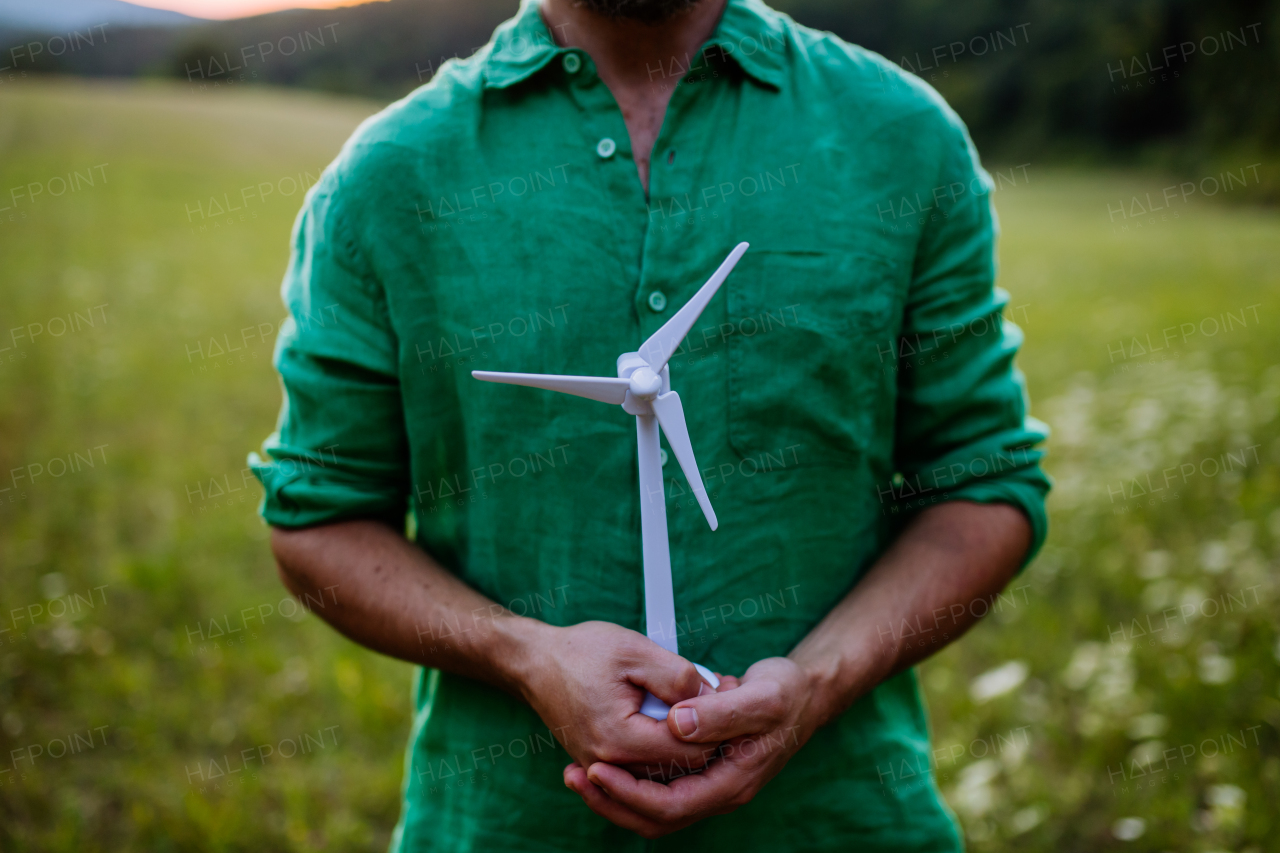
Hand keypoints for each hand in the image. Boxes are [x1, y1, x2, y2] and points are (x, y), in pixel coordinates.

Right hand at [518, 620, 719, 776]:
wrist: (535, 662)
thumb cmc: (580, 652)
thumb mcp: (634, 650)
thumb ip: (677, 676)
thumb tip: (713, 696)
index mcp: (620, 737)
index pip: (689, 750)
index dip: (716, 724)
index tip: (728, 693)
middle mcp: (609, 763)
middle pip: (680, 765)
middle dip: (704, 732)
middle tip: (717, 692)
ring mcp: (603, 766)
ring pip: (664, 768)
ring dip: (684, 737)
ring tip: (695, 698)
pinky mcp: (601, 762)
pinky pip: (644, 763)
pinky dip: (663, 741)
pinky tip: (670, 711)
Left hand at [563, 656, 820, 837]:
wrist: (803, 693)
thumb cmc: (786, 694)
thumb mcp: (762, 697)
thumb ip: (721, 712)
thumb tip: (677, 724)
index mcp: (732, 782)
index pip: (671, 805)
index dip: (630, 793)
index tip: (597, 769)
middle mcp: (717, 791)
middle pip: (655, 816)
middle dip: (611, 801)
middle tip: (574, 775)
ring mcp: (707, 782)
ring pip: (652, 806)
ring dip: (614, 793)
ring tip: (577, 771)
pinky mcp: (698, 768)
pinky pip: (656, 785)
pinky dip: (629, 777)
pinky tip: (605, 757)